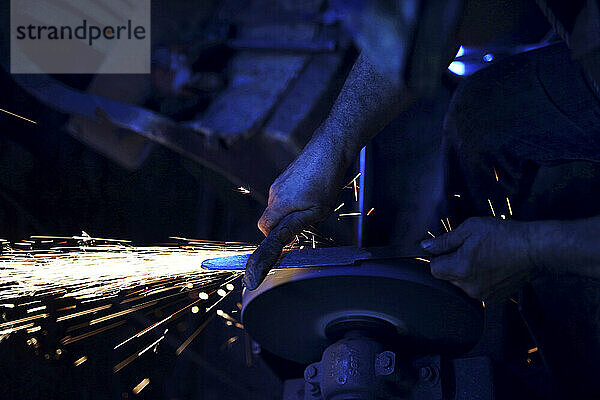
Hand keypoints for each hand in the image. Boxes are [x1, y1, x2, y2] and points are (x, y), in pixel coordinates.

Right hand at [244, 138, 346, 289]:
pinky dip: (298, 201)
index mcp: (278, 206)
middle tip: (308, 222)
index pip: (264, 231)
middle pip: (273, 221)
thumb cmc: (324, 180)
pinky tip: (315, 193)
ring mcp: (279, 184)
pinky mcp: (286, 178)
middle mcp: (274, 195)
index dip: (264, 249)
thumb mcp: (315, 211)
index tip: (259, 268)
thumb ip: (294, 228)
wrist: (328, 150)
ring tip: (316, 204)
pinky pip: (287, 197)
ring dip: (294, 213)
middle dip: (287, 226)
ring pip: (282, 208)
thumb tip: (281, 240)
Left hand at [421, 217, 540, 301]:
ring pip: (462, 284)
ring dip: (467, 272)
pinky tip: (492, 266)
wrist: (535, 249)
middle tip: (470, 249)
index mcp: (460, 269)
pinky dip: (480, 279)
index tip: (449, 248)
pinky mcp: (494, 298)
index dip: (439, 257)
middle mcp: (469, 287)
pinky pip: (477, 289)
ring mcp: (482, 295)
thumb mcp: (470, 229)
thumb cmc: (504, 236)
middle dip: (453, 263)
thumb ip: (445, 240)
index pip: (434, 268)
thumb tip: (426, 246)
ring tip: (484, 256)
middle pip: (447, 277)